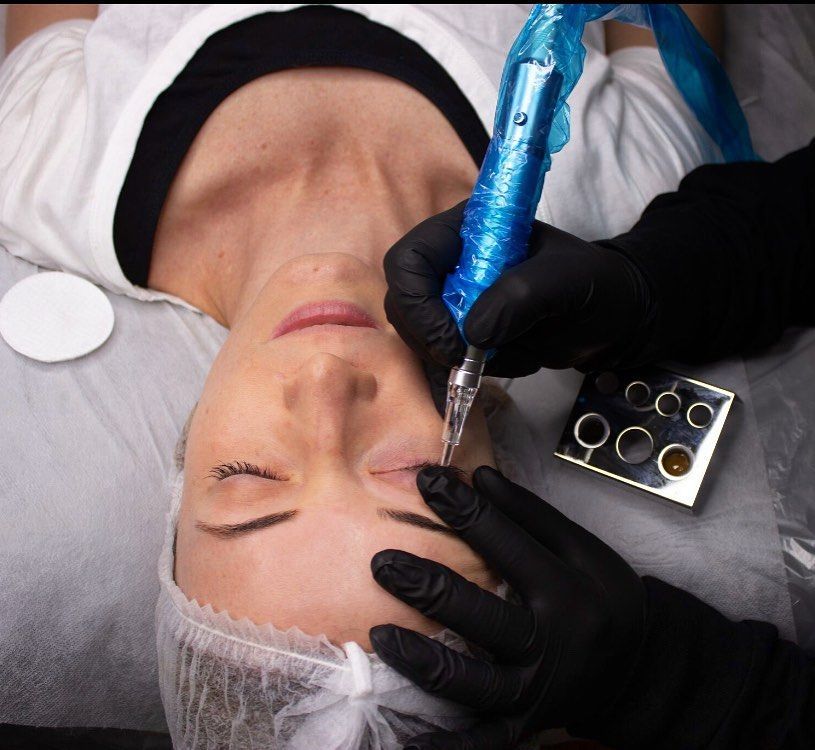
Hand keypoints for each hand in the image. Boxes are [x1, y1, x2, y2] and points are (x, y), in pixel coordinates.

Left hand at [369, 465, 644, 749]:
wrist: (640, 667)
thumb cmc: (605, 598)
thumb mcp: (583, 548)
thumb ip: (531, 514)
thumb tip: (480, 477)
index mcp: (565, 590)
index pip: (504, 542)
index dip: (461, 509)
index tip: (426, 481)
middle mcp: (550, 642)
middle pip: (480, 615)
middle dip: (427, 587)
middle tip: (382, 563)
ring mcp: (535, 689)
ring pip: (471, 681)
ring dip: (421, 660)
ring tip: (381, 635)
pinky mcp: (524, 724)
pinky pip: (481, 742)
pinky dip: (445, 746)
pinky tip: (406, 744)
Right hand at [383, 203, 652, 409]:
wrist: (615, 317)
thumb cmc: (596, 285)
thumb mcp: (567, 281)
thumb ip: (521, 296)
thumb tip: (472, 332)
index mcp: (467, 231)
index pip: (409, 260)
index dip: (417, 302)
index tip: (453, 339)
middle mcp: (452, 264)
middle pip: (404, 305)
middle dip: (435, 338)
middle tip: (476, 358)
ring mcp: (455, 300)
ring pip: (422, 338)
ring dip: (464, 357)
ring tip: (520, 349)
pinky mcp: (465, 332)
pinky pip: (447, 359)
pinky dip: (479, 370)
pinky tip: (521, 356)